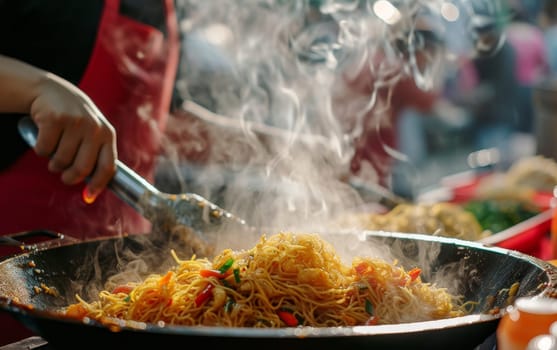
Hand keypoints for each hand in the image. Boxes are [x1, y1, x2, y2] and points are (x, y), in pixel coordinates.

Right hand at [29, 73, 116, 199]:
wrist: (51, 90)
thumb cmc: (75, 119)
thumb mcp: (92, 133)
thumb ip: (95, 157)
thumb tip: (91, 193)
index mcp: (107, 134)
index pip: (108, 167)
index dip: (98, 185)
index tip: (88, 196)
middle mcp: (94, 128)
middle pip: (82, 169)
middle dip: (70, 177)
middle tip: (65, 175)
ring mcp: (75, 122)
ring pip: (60, 161)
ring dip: (54, 163)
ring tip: (55, 151)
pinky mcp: (55, 119)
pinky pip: (44, 149)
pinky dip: (40, 149)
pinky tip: (44, 137)